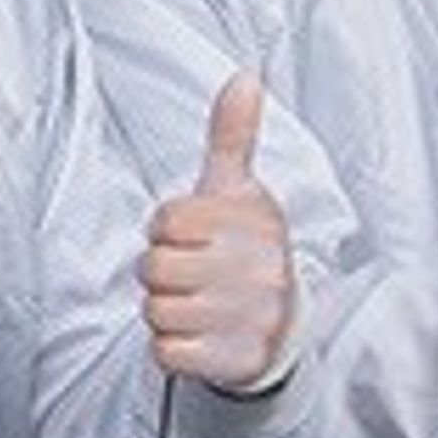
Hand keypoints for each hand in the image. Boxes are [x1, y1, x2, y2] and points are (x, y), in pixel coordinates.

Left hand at [146, 74, 299, 392]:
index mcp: (253, 225)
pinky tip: (201, 336)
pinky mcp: (236, 359)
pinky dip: (173, 347)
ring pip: (155, 309)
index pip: (166, 221)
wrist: (285, 323)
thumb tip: (244, 77)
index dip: (167, 231)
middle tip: (195, 275)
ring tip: (199, 305)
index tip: (194, 238)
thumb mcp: (240, 192)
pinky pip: (165, 351)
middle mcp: (258, 270)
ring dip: (167, 311)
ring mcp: (248, 316)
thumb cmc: (247, 249)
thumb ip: (233, 137)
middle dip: (163, 273)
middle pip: (153, 267)